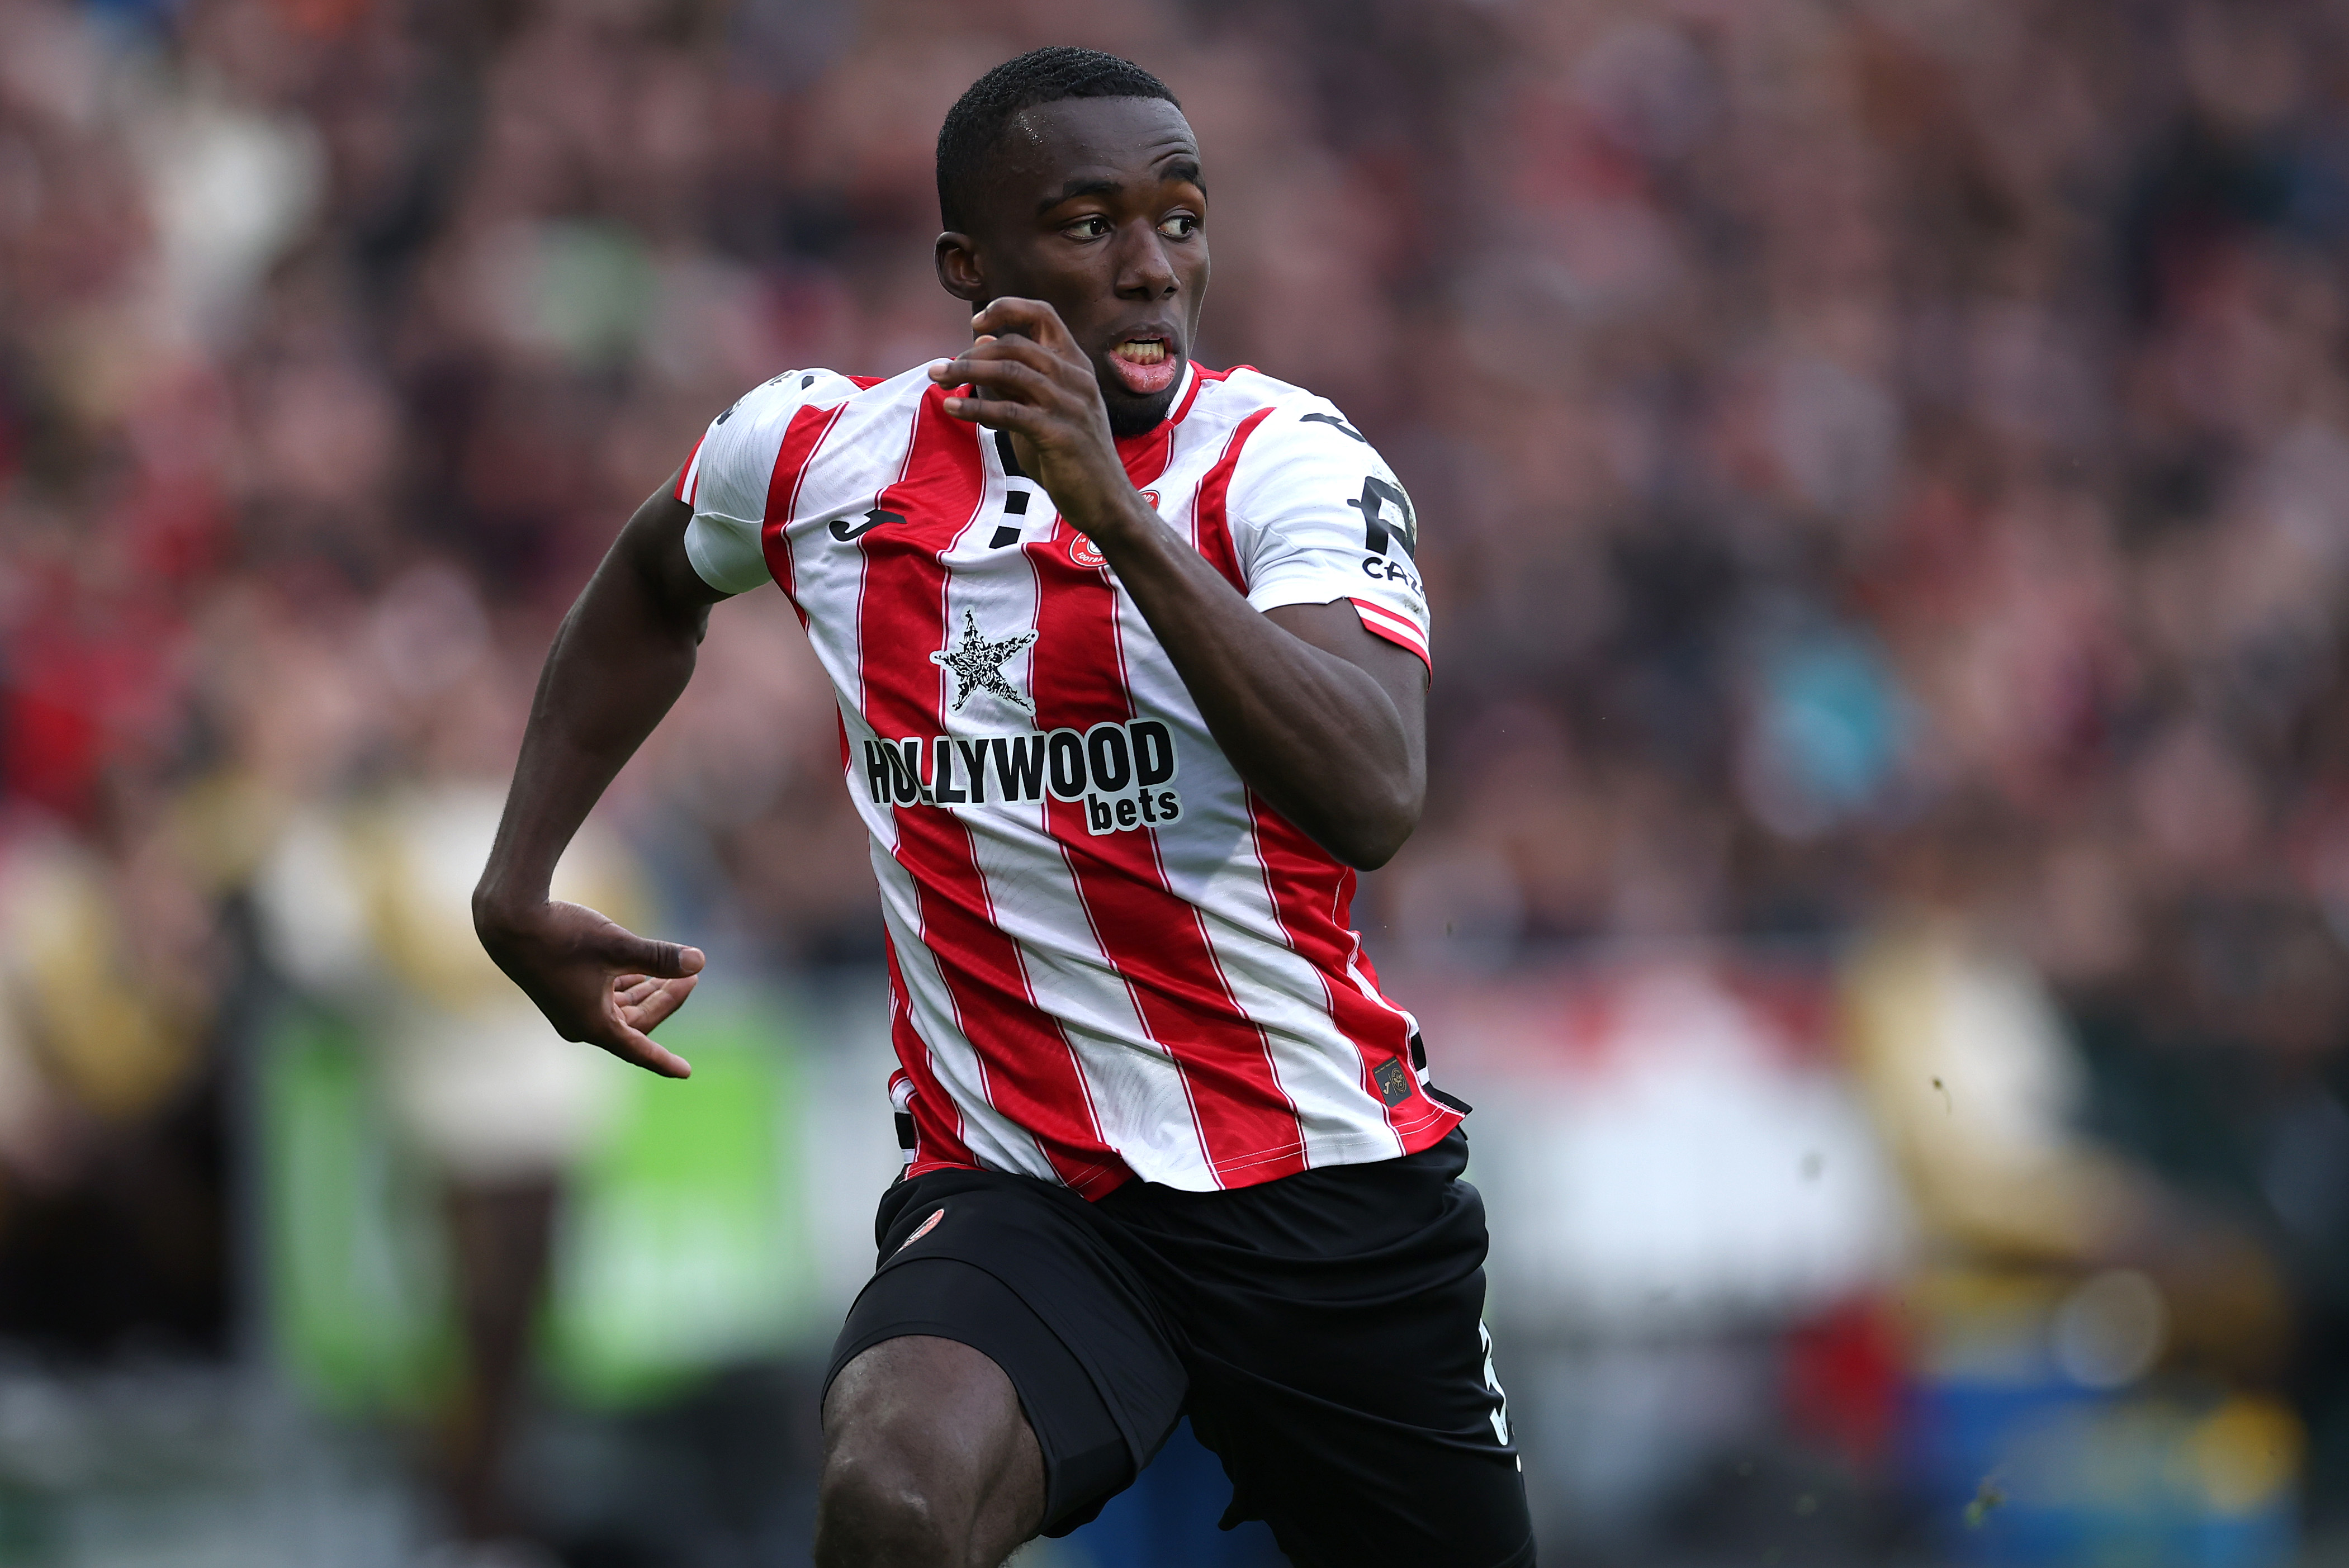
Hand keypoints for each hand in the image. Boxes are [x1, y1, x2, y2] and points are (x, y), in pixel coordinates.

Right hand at [475, 898, 703, 1077]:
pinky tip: (643, 969)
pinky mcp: (565, 991)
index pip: (639, 1048)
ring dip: (650, 990)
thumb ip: (660, 957)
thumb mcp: (619, 946)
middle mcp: (581, 1023)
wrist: (510, 921)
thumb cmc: (564, 936)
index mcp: (593, 1024)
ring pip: (622, 1008)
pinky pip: (606, 997)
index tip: (686, 1072)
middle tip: (692, 976)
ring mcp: (571, 1008)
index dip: (664, 1061)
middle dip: (666, 1000)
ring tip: (678, 971)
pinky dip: (628, 984)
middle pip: (636, 1021)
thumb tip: (700, 961)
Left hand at [929, 299, 1144, 542]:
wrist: (1106, 501)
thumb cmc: (1071, 455)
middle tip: (940, 369)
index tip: (976, 321)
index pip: (1043, 314)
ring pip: (1010, 371)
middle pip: (1017, 343)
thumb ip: (1016, 379)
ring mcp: (1071, 405)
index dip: (1007, 308)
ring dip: (967, 372)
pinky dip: (975, 408)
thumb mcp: (1043, 409)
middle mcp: (1077, 378)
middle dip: (971, 352)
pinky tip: (952, 410)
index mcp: (1076, 365)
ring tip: (938, 380)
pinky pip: (1009, 412)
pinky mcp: (1060, 434)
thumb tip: (979, 342)